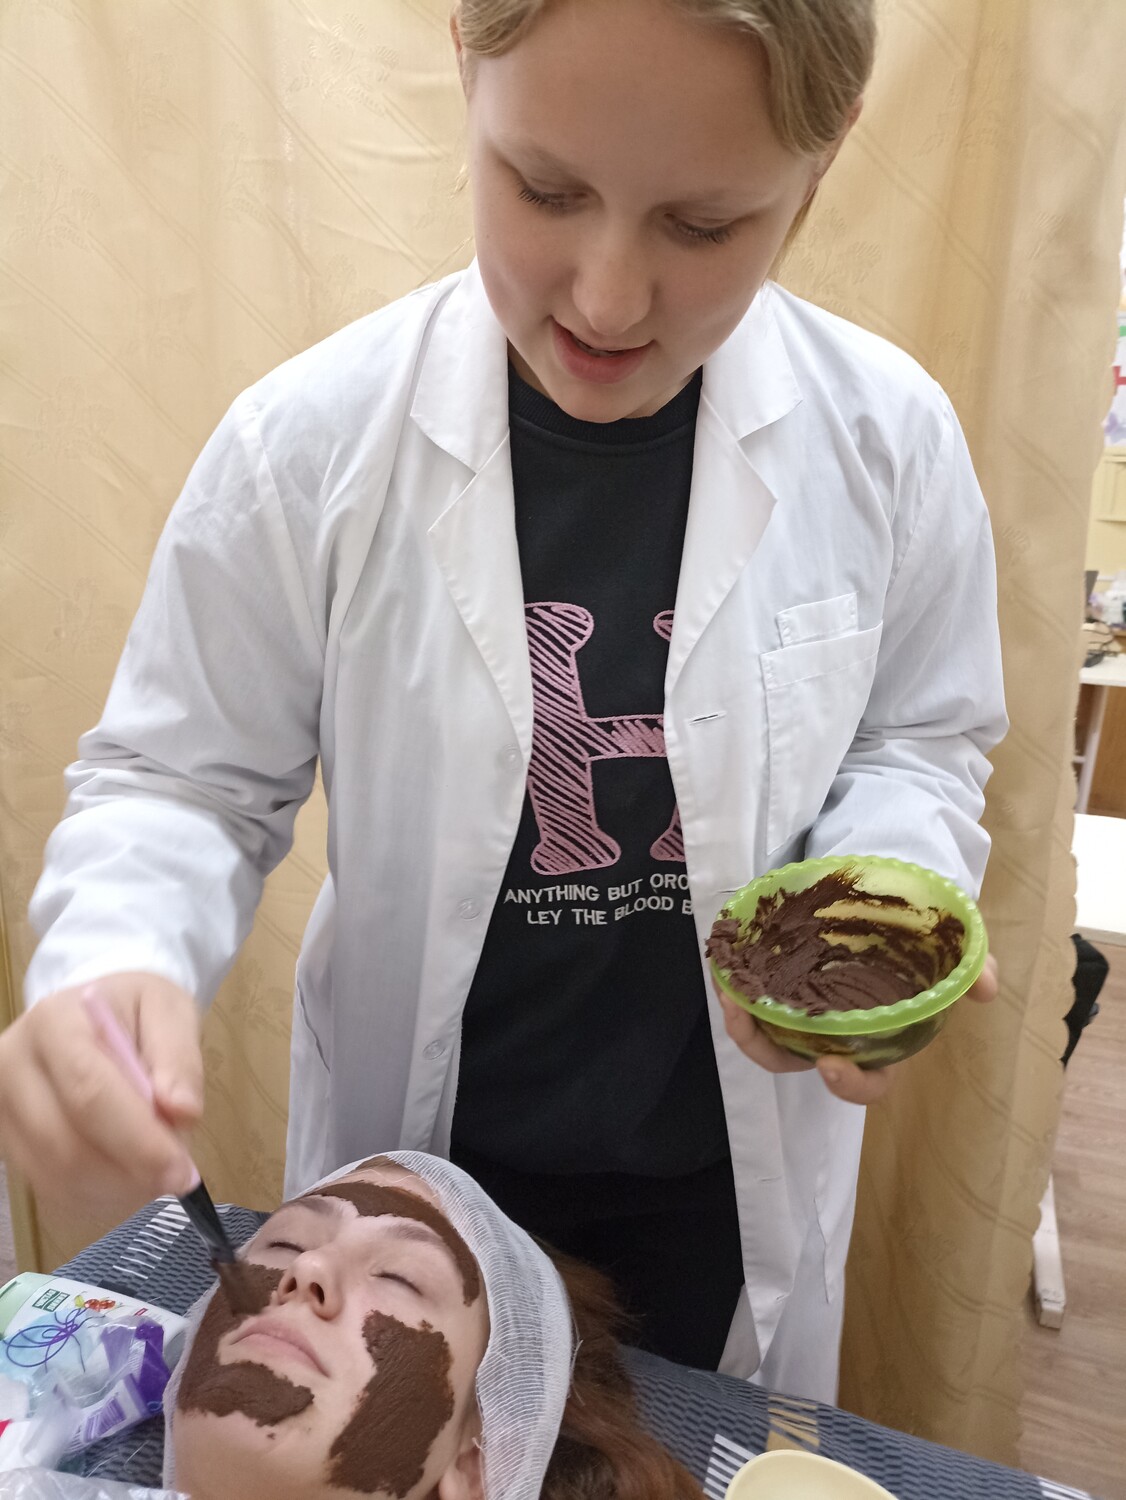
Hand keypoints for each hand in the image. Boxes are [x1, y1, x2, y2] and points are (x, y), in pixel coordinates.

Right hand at [0, 972, 202, 1215]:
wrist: (96, 1013)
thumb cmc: (136, 1011)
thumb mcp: (171, 1011)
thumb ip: (179, 1058)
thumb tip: (182, 1112)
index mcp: (53, 1022)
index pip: (89, 1091)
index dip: (138, 1139)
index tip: (183, 1172)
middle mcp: (12, 1066)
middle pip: (66, 1144)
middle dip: (130, 1172)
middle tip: (179, 1177)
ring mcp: (2, 1109)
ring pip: (56, 1175)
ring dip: (116, 1188)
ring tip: (156, 1169)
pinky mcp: (6, 1142)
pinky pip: (50, 1188)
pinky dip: (97, 1195)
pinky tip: (128, 1176)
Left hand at [714, 952, 999, 1106]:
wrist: (885, 890)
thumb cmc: (916, 933)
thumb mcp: (946, 945)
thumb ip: (969, 965)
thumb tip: (987, 986)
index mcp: (882, 1038)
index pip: (869, 1082)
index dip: (851, 1085)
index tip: (831, 1067)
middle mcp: (838, 1033)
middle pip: (800, 1062)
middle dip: (770, 1051)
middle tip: (750, 1022)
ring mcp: (805, 1010)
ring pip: (768, 1035)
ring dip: (744, 1021)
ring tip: (728, 993)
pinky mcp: (779, 983)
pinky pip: (754, 998)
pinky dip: (737, 988)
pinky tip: (725, 966)